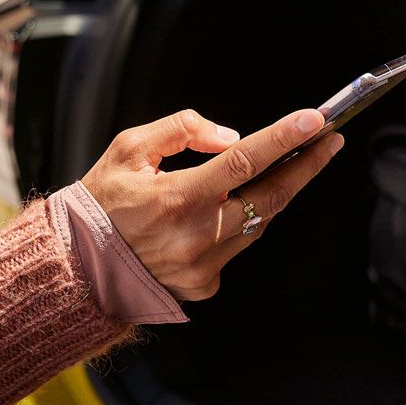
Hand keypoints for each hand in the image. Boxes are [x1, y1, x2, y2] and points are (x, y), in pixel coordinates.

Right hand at [80, 106, 344, 301]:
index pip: (246, 161)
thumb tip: (232, 138)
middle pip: (271, 197)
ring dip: (275, 193)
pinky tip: (232, 208)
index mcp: (178, 198)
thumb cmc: (101, 201)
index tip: (315, 120)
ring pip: (259, 223)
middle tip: (328, 140)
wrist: (77, 266)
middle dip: (305, 166)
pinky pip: (237, 246)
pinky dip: (239, 222)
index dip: (284, 138)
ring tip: (290, 165)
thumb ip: (182, 130)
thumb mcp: (129, 148)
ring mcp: (205, 265)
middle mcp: (198, 236)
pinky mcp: (205, 284)